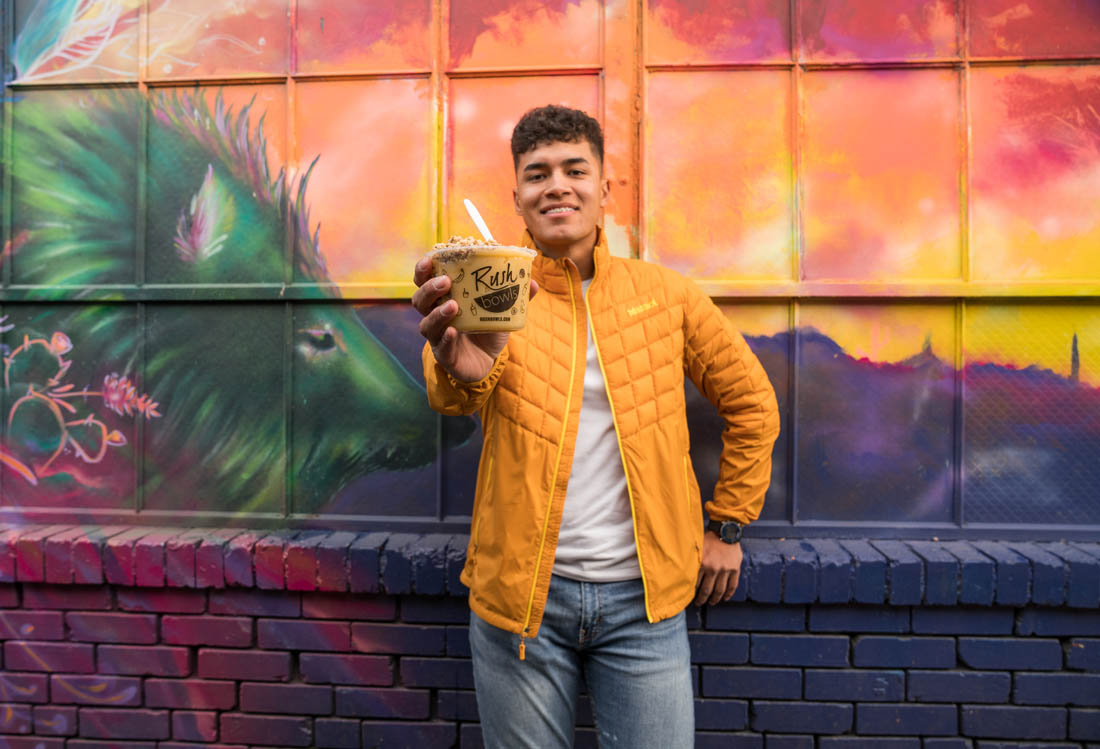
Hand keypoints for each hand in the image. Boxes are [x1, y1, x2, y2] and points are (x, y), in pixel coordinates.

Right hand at [411, 255, 537, 382]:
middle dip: (430, 289)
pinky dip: (446, 339)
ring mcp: (438, 337)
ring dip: (438, 313)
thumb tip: (532, 282)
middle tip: (446, 282)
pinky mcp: (446, 356)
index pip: (424, 281)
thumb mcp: (501, 309)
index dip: (423, 270)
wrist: (488, 360)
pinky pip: (441, 347)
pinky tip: (453, 332)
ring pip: (427, 325)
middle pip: (420, 301)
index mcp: (444, 299)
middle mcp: (435, 317)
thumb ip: (514, 296)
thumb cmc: (487, 328)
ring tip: (454, 306)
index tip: (430, 259)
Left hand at [694, 532, 742, 605]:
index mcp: (702, 563)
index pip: (695, 583)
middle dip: (702, 599)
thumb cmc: (709, 537)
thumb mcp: (697, 546)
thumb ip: (693, 559)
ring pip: (719, 590)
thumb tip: (683, 569)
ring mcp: (725, 570)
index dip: (692, 592)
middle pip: (707, 590)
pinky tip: (725, 598)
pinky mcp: (735, 569)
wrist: (726, 530)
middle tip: (699, 603)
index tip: (689, 596)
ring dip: (715, 599)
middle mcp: (713, 568)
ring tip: (711, 602)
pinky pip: (733, 585)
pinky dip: (729, 594)